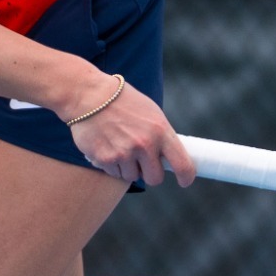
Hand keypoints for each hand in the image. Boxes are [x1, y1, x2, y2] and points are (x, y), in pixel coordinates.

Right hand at [69, 81, 195, 187]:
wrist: (89, 95)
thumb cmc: (122, 100)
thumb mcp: (150, 112)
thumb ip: (161, 134)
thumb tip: (169, 156)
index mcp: (161, 131)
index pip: (182, 164)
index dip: (186, 177)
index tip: (185, 181)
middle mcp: (145, 145)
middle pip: (155, 178)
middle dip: (150, 173)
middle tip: (143, 163)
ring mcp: (124, 153)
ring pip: (132, 176)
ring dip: (128, 167)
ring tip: (120, 145)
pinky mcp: (106, 159)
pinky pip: (114, 172)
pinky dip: (112, 164)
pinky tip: (107, 145)